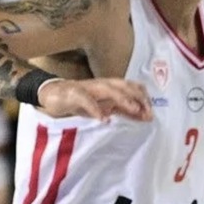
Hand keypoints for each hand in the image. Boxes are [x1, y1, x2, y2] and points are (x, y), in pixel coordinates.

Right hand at [37, 78, 152, 122]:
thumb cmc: (82, 100)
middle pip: (124, 86)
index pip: (132, 88)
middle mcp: (102, 84)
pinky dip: (95, 109)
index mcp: (111, 86)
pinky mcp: (72, 94)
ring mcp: (88, 87)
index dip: (144, 99)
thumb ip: (125, 111)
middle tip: (147, 112)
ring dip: (123, 99)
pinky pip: (85, 99)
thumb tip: (146, 117)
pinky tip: (103, 119)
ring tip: (134, 110)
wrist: (52, 95)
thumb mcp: (106, 107)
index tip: (151, 114)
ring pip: (108, 89)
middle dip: (138, 98)